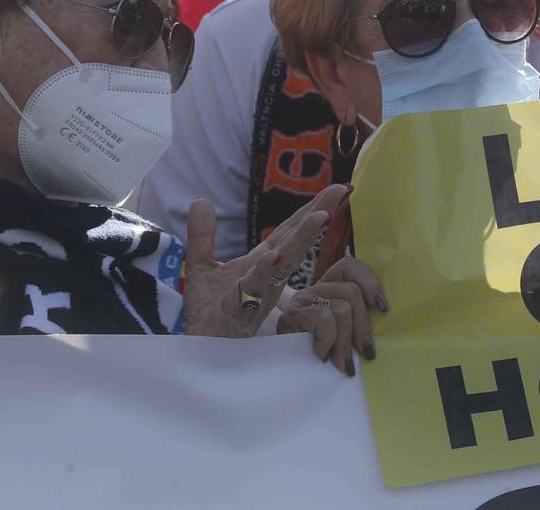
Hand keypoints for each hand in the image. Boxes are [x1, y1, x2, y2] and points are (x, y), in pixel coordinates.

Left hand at [183, 184, 346, 346]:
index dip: (312, 208)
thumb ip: (203, 236)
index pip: (290, 230)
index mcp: (262, 263)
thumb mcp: (202, 268)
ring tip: (318, 216)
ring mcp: (257, 294)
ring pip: (283, 264)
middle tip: (341, 190)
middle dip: (317, 215)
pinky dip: (262, 274)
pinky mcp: (240, 314)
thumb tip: (200, 200)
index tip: (338, 187)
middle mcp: (267, 277)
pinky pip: (252, 292)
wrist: (197, 352)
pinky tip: (272, 257)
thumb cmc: (209, 314)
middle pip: (295, 241)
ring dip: (300, 241)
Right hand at [277, 254, 387, 377]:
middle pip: (351, 292)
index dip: (369, 282)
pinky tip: (321, 356)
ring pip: (341, 308)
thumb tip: (381, 322)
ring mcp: (301, 302)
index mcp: (328, 289)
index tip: (382, 309)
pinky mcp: (290, 317)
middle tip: (366, 353)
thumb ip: (357, 323)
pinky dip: (328, 341)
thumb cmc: (318, 356)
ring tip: (343, 364)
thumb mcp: (343, 335)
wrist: (283, 373)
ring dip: (346, 342)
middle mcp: (314, 290)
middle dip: (363, 327)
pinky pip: (324, 319)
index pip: (348, 266)